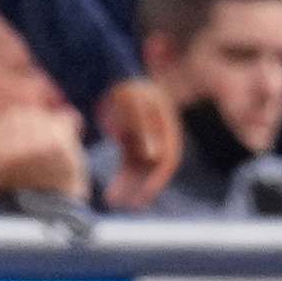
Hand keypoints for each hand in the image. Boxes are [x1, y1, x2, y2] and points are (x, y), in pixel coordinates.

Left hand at [93, 77, 181, 207]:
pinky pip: (128, 164)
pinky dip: (122, 178)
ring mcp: (146, 140)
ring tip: (112, 200)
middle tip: (128, 205)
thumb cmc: (129, 86)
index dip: (158, 179)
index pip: (169, 160)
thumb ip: (145, 128)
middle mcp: (160, 137)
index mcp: (167, 128)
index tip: (144, 195)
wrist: (118, 74)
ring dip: (128, 186)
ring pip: (139, 170)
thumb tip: (153, 157)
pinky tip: (112, 190)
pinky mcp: (132, 141)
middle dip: (142, 189)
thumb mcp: (135, 103)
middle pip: (154, 169)